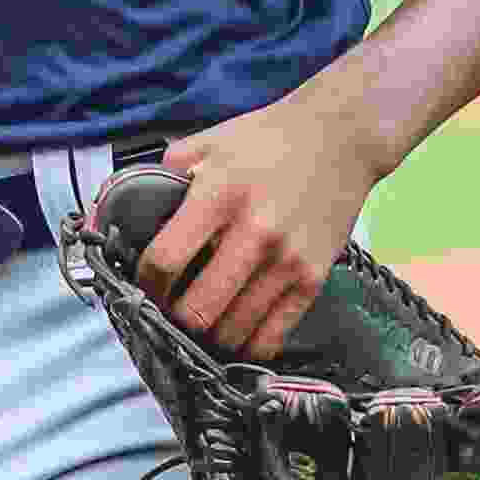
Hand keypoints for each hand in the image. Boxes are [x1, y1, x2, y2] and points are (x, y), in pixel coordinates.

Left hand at [139, 81, 391, 362]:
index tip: (144, 285)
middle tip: (170, 310)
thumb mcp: (213, 140)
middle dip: (173, 318)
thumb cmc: (273, 137)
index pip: (165, 261)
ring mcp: (286, 261)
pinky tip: (237, 329)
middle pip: (195, 309)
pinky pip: (271, 336)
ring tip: (202, 322)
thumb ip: (171, 170)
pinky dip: (247, 343)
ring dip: (209, 335)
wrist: (343, 136)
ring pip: (231, 331)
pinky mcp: (312, 279)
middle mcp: (253, 233)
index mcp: (219, 196)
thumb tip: (136, 200)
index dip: (145, 283)